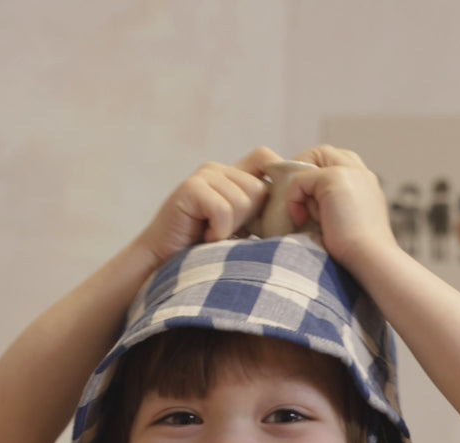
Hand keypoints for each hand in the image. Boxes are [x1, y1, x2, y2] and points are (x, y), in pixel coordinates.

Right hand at [138, 146, 282, 265]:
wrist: (163, 265)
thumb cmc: (205, 253)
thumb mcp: (240, 231)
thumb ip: (261, 215)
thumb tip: (296, 210)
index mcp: (233, 176)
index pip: (267, 159)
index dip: (276, 181)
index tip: (269, 217)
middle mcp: (218, 170)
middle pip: (260, 189)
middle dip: (250, 220)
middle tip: (227, 234)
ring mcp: (204, 176)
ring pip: (244, 201)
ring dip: (232, 229)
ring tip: (213, 237)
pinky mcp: (190, 188)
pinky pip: (224, 210)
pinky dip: (218, 232)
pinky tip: (205, 238)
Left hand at [285, 145, 395, 267]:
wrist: (370, 259)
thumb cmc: (356, 255)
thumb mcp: (344, 225)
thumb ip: (330, 209)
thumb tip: (305, 209)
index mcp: (365, 184)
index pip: (334, 161)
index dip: (313, 177)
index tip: (305, 205)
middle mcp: (360, 173)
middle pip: (320, 154)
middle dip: (302, 174)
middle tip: (297, 204)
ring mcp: (349, 172)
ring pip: (309, 163)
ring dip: (299, 188)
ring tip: (304, 216)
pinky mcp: (334, 178)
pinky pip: (300, 179)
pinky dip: (294, 199)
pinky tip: (302, 220)